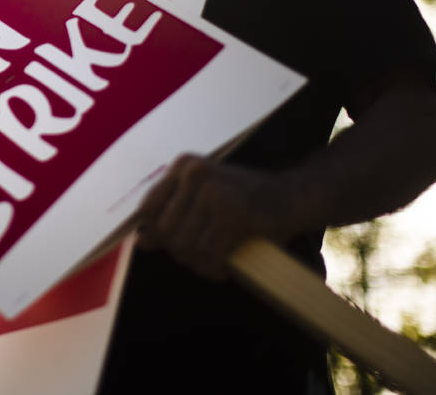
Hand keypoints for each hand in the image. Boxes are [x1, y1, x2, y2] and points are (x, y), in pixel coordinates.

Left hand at [130, 154, 291, 280]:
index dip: (155, 232)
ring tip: (215, 260)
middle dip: (181, 251)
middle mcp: (194, 174)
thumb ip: (171, 216)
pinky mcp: (234, 214)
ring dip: (199, 263)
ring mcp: (214, 192)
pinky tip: (225, 267)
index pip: (148, 208)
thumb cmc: (244, 198)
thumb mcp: (203, 197)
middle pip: (166, 232)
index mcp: (183, 166)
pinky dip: (215, 269)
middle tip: (202, 255)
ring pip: (186, 247)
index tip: (171, 242)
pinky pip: (209, 255)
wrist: (294, 196)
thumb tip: (141, 242)